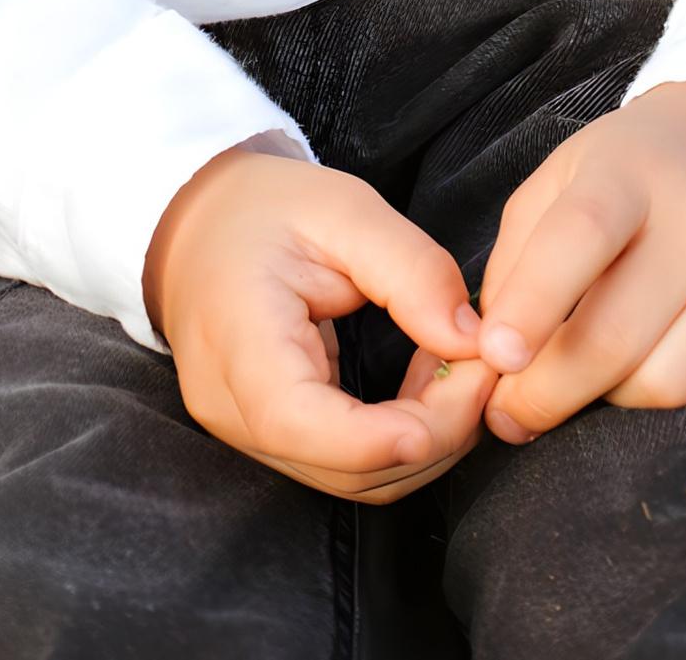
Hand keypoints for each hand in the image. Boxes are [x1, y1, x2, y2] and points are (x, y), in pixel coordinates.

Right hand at [145, 144, 495, 500]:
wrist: (200, 222)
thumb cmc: (263, 208)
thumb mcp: (343, 210)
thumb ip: (411, 271)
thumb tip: (473, 341)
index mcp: (237, 341)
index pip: (303, 424)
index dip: (390, 433)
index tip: (465, 389)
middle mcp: (232, 407)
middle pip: (345, 468)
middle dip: (435, 431)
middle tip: (485, 364)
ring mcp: (246, 432)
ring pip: (353, 478)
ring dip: (424, 438)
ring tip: (458, 366)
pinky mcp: (269, 438)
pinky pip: (344, 462)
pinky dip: (398, 435)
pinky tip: (423, 382)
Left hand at [473, 85, 685, 443]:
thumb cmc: (631, 174)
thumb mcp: (561, 180)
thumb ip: (516, 260)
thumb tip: (492, 359)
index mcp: (632, 170)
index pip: (581, 236)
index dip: (532, 303)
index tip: (493, 357)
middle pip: (615, 336)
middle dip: (546, 392)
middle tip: (509, 413)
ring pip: (663, 385)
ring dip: (605, 400)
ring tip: (582, 377)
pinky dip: (656, 388)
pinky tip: (646, 354)